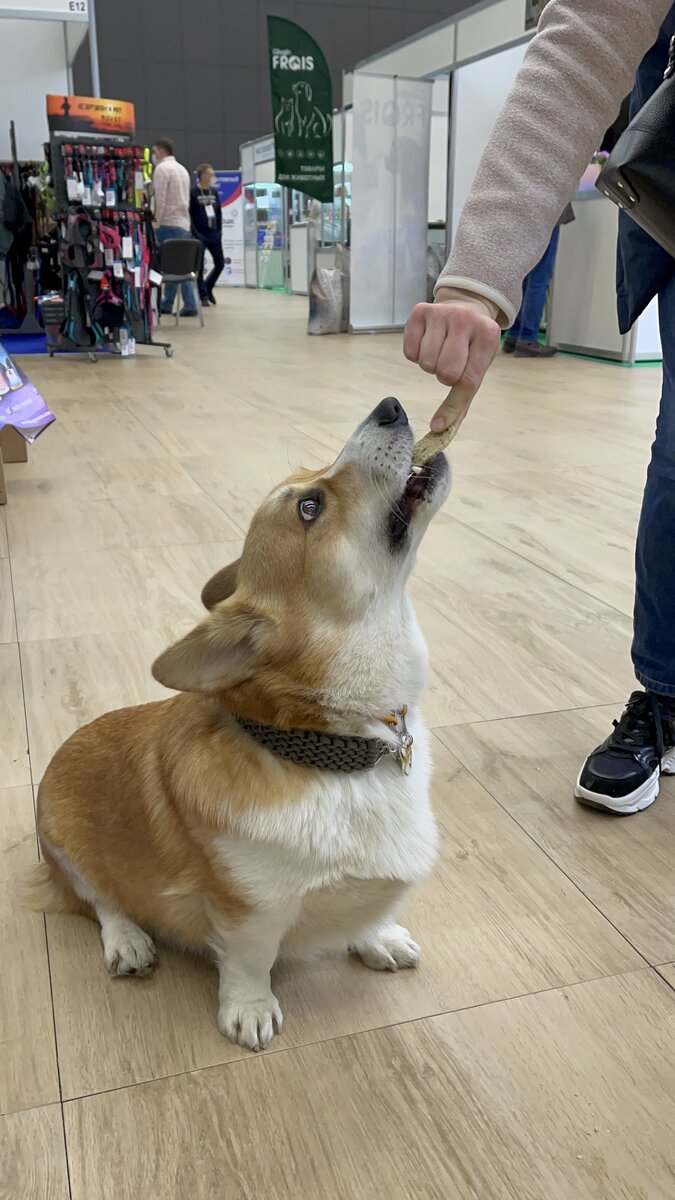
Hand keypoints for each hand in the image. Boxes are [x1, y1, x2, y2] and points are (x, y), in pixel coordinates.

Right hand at [403, 288, 500, 431]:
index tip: (439, 424)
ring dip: (430, 365)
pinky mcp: (420, 311)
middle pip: (445, 372)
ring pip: (425, 363)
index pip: (468, 380)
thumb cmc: (471, 345)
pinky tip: (427, 343)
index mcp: (487, 335)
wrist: (465, 306)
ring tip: (440, 352)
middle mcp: (465, 319)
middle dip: (444, 377)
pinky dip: (416, 355)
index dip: (452, 406)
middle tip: (450, 367)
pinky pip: (409, 353)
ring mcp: (442, 312)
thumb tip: (441, 429)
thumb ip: (462, 400)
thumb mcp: (477, 367)